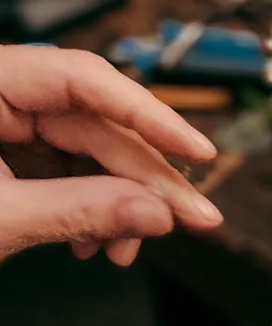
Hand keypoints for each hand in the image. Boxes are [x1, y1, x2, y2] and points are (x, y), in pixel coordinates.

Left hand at [0, 45, 220, 264]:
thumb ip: (77, 211)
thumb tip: (159, 215)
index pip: (83, 78)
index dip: (148, 115)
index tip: (198, 151)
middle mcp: (2, 94)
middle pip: (98, 125)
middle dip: (145, 181)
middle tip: (194, 216)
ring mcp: (8, 125)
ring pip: (93, 153)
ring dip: (121, 204)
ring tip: (129, 247)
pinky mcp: (15, 155)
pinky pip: (72, 172)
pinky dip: (94, 208)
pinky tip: (100, 240)